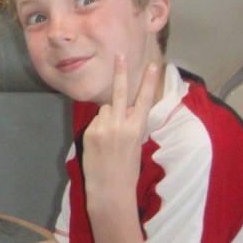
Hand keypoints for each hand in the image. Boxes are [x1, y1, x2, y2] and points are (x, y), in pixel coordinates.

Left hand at [82, 54, 157, 211]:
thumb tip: (122, 108)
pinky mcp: (89, 132)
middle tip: (119, 54)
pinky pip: (96, 121)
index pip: (144, 100)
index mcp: (136, 128)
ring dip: (109, 117)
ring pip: (106, 110)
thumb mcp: (136, 143)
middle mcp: (119, 125)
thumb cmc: (127, 168)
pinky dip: (99, 128)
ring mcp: (102, 128)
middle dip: (120, 72)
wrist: (109, 188)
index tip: (153, 66)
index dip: (149, 82)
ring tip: (111, 139)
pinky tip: (101, 145)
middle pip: (119, 92)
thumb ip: (130, 123)